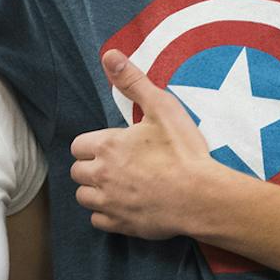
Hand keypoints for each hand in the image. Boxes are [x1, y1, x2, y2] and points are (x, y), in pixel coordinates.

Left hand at [68, 50, 228, 239]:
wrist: (201, 196)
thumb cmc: (183, 152)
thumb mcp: (161, 107)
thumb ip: (133, 81)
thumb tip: (110, 55)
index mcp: (106, 147)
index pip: (78, 145)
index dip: (94, 144)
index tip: (112, 145)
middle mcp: (101, 176)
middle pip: (78, 172)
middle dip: (91, 167)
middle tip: (115, 164)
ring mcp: (110, 203)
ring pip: (84, 197)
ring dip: (95, 191)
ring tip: (116, 184)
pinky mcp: (121, 225)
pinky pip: (98, 221)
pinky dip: (106, 214)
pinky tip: (123, 205)